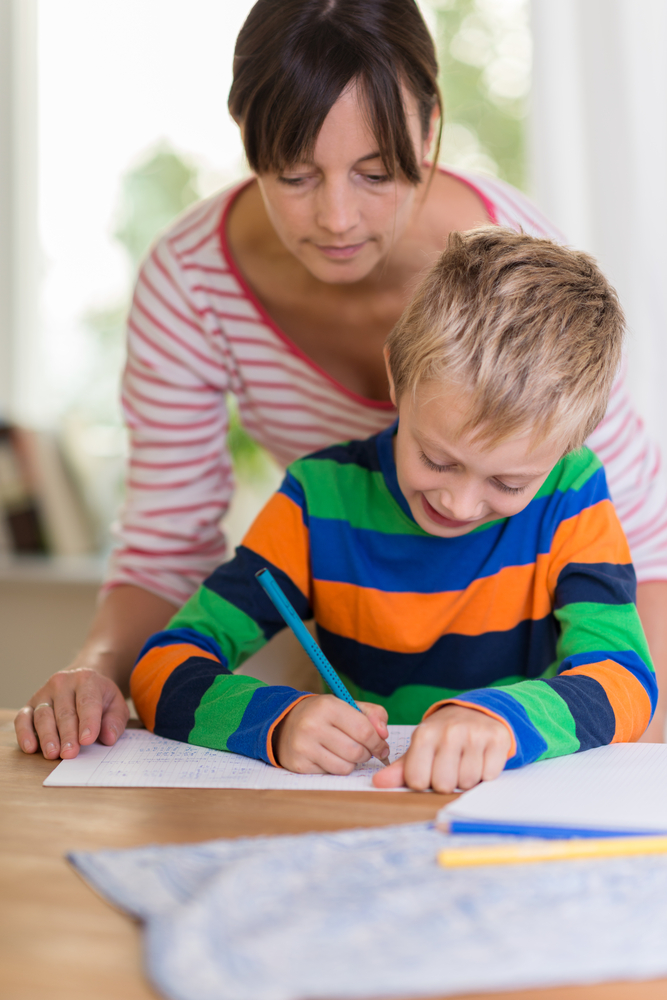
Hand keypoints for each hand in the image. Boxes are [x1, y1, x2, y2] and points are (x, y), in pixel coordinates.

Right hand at [14, 669, 129, 759]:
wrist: (82, 680)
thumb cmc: (100, 697)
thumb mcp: (116, 704)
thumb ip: (115, 720)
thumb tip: (108, 738)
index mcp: (87, 680)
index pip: (87, 702)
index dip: (88, 722)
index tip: (87, 740)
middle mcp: (63, 683)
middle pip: (64, 712)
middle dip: (67, 735)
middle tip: (69, 754)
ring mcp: (44, 693)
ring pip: (43, 715)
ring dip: (47, 736)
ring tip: (52, 754)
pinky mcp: (30, 704)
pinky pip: (23, 718)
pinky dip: (24, 733)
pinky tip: (30, 747)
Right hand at [274, 695, 389, 773]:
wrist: (286, 723)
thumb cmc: (324, 715)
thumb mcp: (347, 705)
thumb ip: (373, 714)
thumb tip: (384, 734)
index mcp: (328, 706)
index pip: (364, 731)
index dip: (378, 742)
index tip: (382, 746)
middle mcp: (312, 725)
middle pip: (356, 751)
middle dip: (366, 753)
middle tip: (364, 749)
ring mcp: (304, 746)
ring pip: (345, 767)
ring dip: (352, 762)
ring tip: (346, 752)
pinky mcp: (299, 764)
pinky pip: (331, 774)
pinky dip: (336, 767)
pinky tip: (330, 756)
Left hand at [373, 704, 512, 792]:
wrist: (477, 711)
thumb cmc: (444, 735)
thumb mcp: (421, 747)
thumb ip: (401, 769)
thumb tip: (378, 783)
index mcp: (425, 734)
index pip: (417, 781)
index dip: (424, 782)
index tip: (429, 770)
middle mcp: (449, 732)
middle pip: (443, 785)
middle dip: (447, 782)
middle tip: (450, 766)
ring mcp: (475, 734)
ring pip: (467, 782)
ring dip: (467, 778)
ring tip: (465, 761)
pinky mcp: (497, 739)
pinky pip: (489, 776)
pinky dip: (486, 773)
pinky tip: (481, 758)